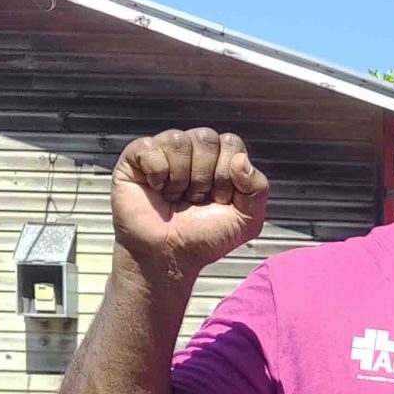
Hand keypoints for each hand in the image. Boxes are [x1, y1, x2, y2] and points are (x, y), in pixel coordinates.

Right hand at [112, 129, 268, 279]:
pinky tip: (156, 189)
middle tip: (196, 200)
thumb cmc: (204, 237)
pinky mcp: (136, 156)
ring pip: (179, 140)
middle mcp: (192, 150)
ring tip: (176, 197)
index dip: (228, 173)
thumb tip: (241, 159)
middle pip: (206, 137)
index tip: (220, 200)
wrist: (169, 255)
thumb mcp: (246, 220)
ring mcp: (163, 150)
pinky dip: (157, 174)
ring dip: (181, 178)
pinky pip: (150, 148)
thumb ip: (257, 188)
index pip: (230, 142)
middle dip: (205, 177)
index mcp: (219, 159)